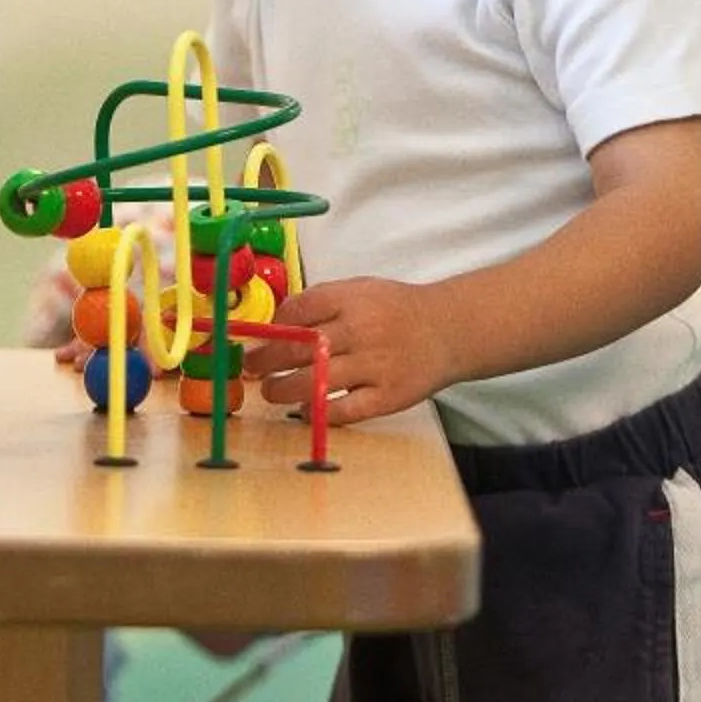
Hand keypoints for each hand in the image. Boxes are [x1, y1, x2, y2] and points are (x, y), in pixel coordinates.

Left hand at [242, 277, 455, 425]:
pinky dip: (317, 412)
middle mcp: (362, 330)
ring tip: (271, 390)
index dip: (271, 326)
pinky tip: (304, 409)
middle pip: (299, 347)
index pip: (298, 310)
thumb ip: (322, 301)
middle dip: (265, 360)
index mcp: (352, 298)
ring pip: (314, 382)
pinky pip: (343, 410)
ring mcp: (375, 366)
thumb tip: (276, 323)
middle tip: (251, 367)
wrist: (448, 331)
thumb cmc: (397, 310)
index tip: (256, 338)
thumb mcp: (361, 289)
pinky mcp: (386, 397)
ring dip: (282, 389)